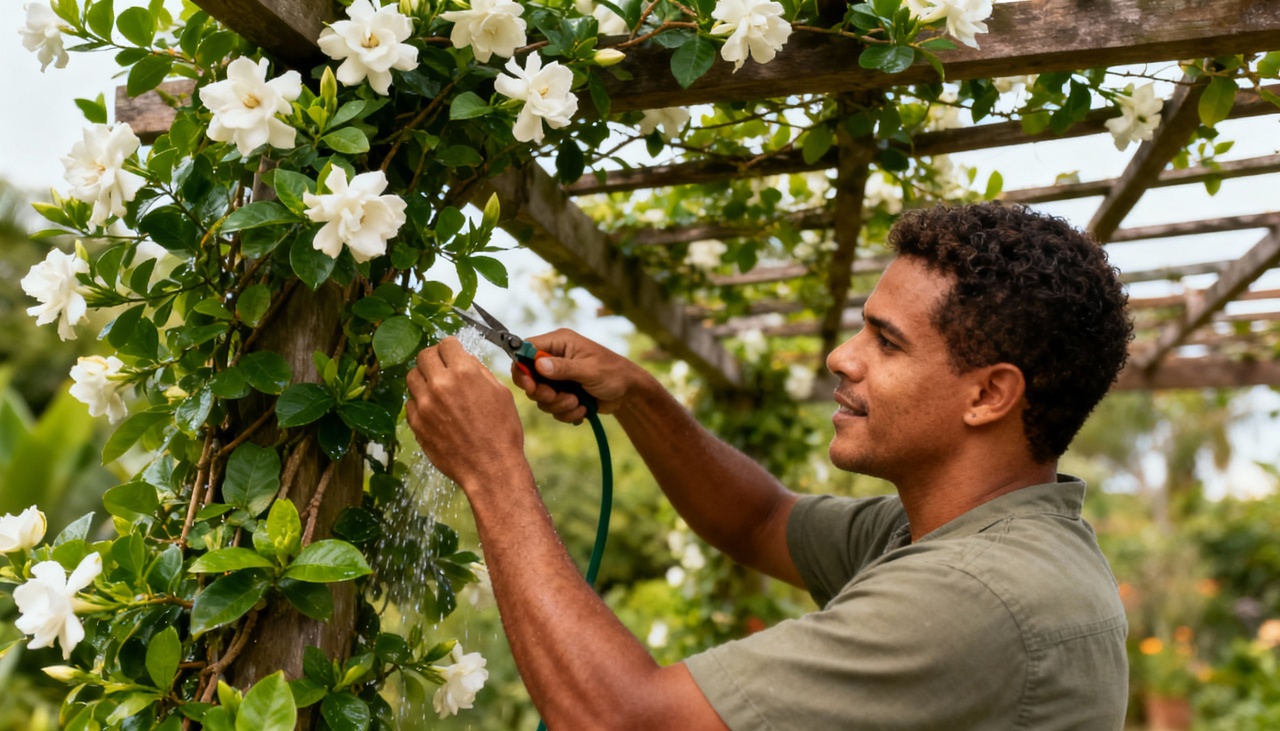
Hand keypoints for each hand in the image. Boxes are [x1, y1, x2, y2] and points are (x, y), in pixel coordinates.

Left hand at [405, 338, 526, 490]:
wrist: (490, 468)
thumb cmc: (501, 432)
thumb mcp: (501, 393)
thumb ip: (479, 372)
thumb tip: (464, 360)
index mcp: (464, 373)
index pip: (446, 343)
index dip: (451, 348)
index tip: (453, 354)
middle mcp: (440, 384)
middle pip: (424, 356)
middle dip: (434, 359)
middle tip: (442, 368)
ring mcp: (425, 405)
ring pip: (412, 377)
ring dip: (424, 379)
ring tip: (437, 389)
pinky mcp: (417, 423)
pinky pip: (410, 403)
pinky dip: (420, 402)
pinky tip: (435, 411)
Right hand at [511, 329, 649, 423]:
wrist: (629, 393)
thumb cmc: (614, 373)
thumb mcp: (590, 370)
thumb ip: (564, 368)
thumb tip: (539, 365)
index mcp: (559, 343)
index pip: (526, 349)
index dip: (522, 367)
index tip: (530, 384)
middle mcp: (554, 358)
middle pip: (529, 376)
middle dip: (542, 392)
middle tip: (556, 396)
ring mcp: (557, 377)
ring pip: (540, 396)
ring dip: (558, 405)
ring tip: (577, 403)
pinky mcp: (562, 393)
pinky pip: (552, 407)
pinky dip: (566, 412)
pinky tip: (582, 409)